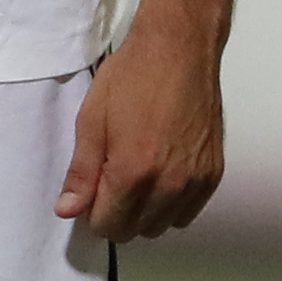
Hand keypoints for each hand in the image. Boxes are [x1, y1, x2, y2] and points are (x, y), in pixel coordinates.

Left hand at [57, 0, 227, 248]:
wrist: (180, 50)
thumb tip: (68, 211)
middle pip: (135, 231)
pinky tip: (163, 174)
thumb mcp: (92, 121)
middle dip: (119, 213)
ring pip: (163, 225)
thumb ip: (81, 172)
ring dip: (146, 211)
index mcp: (132, 173)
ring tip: (141, 175)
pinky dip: (172, 203)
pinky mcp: (213, 172)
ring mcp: (195, 180)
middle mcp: (168, 185)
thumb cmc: (132, 77)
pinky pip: (188, 212)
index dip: (94, 211)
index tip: (94, 189)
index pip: (108, 226)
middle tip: (115, 179)